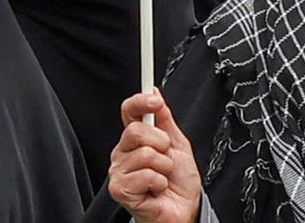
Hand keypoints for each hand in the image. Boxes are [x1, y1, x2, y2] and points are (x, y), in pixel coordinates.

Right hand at [108, 90, 202, 222]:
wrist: (185, 211)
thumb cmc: (179, 184)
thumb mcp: (178, 145)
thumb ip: (165, 120)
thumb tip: (155, 93)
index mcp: (135, 139)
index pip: (128, 111)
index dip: (139, 102)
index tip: (154, 99)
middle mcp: (123, 152)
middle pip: (136, 131)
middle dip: (161, 144)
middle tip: (166, 157)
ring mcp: (119, 171)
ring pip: (145, 155)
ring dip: (163, 168)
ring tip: (163, 178)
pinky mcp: (120, 189)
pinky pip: (145, 175)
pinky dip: (159, 183)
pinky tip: (157, 189)